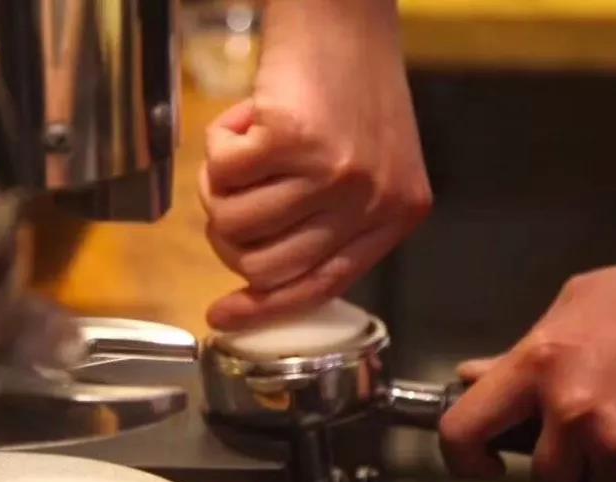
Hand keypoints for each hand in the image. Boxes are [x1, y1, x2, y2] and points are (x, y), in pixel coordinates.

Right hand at [200, 0, 431, 329]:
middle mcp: (374, 201)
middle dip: (228, 236)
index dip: (265, 307)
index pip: (322, 286)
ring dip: (219, 186)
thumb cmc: (344, 82)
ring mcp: (338, 172)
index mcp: (397, 216)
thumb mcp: (361, 165)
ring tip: (241, 149)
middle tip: (227, 195)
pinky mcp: (297, 139)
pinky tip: (245, 117)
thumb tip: (259, 284)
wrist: (343, 11)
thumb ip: (327, 224)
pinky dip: (217, 145)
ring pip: (234, 225)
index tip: (222, 316)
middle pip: (266, 267)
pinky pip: (220, 174)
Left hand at [438, 254, 615, 481]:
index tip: (483, 465)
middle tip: (589, 448)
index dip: (462, 460)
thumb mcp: (578, 304)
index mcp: (538, 362)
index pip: (463, 429)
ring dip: (614, 480)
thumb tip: (470, 377)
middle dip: (563, 477)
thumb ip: (520, 350)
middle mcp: (572, 407)